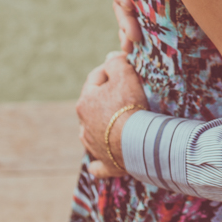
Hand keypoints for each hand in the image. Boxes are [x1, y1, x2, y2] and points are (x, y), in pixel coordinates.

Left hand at [76, 51, 148, 178]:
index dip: (110, 70)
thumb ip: (115, 62)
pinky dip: (100, 161)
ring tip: (119, 124)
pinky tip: (104, 159)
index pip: (95, 79)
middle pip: (93, 106)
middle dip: (106, 99)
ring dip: (102, 128)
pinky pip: (98, 163)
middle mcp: (84, 125)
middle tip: (126, 94)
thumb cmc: (130, 105)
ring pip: (93, 133)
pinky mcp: (104, 164)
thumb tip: (110, 57)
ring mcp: (92, 146)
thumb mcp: (124, 74)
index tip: (124, 67)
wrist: (137, 141)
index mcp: (85, 102)